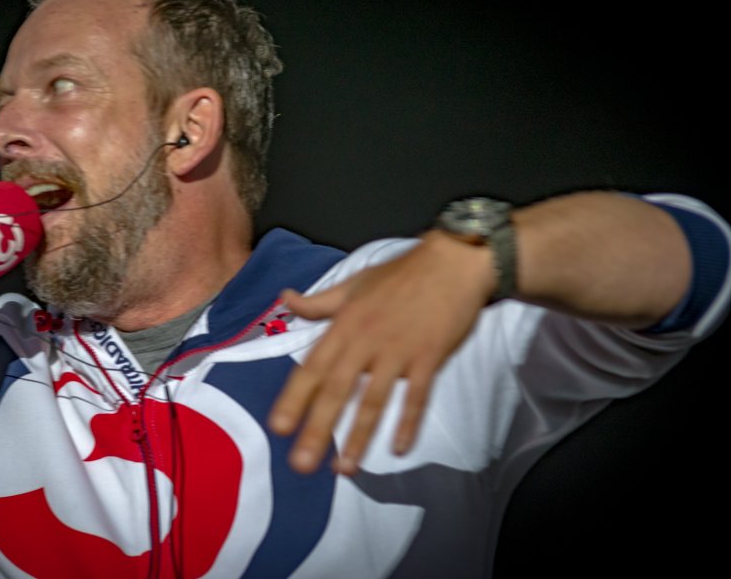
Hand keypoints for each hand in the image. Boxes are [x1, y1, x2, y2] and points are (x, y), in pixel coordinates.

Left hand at [267, 231, 494, 474]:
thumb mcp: (353, 284)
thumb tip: (284, 298)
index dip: (295, 397)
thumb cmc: (401, 274)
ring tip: (344, 469)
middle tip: (301, 464)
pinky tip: (397, 449)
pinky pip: (416, 396)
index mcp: (345, 325)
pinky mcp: (429, 358)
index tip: (278, 427)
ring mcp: (398, 351)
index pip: (313, 367)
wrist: (452, 262)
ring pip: (374, 400)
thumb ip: (319, 302)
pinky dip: (408, 422)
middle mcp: (366, 342)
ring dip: (358, 436)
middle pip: (338, 390)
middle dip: (318, 428)